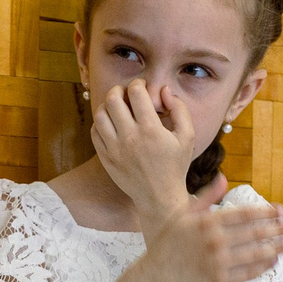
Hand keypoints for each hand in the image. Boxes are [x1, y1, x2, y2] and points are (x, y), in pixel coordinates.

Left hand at [91, 79, 201, 223]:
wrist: (159, 197)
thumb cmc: (175, 166)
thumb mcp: (187, 136)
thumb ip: (179, 109)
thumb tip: (164, 90)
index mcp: (151, 130)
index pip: (135, 92)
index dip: (138, 84)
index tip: (142, 87)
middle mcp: (130, 138)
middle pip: (113, 99)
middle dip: (119, 89)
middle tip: (126, 93)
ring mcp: (114, 149)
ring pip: (100, 114)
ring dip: (108, 105)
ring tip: (117, 107)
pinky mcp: (106, 158)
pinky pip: (95, 132)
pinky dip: (100, 122)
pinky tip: (111, 123)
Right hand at [136, 178, 282, 281]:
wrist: (156, 277)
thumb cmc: (169, 244)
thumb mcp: (183, 215)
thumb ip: (206, 197)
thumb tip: (224, 178)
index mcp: (208, 222)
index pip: (245, 214)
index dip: (266, 212)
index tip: (279, 210)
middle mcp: (215, 241)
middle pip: (254, 233)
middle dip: (275, 229)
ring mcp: (218, 263)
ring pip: (255, 254)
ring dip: (274, 248)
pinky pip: (248, 273)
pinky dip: (263, 267)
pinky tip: (272, 261)